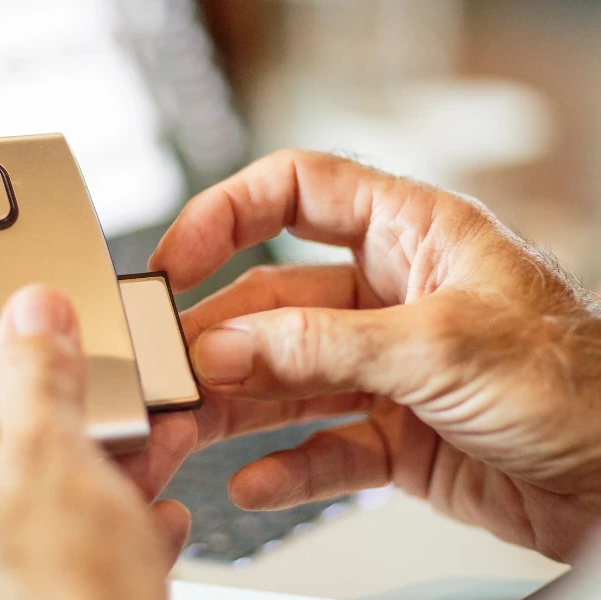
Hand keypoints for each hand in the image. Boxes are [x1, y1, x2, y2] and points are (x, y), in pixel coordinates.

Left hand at [0, 286, 190, 599]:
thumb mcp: (48, 467)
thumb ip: (36, 378)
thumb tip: (30, 316)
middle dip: (31, 413)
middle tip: (60, 380)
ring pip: (33, 496)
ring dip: (92, 460)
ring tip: (135, 437)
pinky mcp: (48, 598)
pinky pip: (74, 541)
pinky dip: (114, 516)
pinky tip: (154, 509)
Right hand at [149, 149, 600, 561]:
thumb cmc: (581, 386)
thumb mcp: (442, 346)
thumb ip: (325, 346)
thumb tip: (229, 347)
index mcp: (410, 234)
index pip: (296, 192)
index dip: (226, 215)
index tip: (177, 260)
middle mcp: (390, 294)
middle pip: (274, 299)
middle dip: (219, 335)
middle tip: (173, 369)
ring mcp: (386, 366)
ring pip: (287, 376)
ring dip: (236, 404)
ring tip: (190, 428)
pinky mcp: (393, 432)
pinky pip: (321, 444)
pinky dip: (287, 466)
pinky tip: (255, 482)